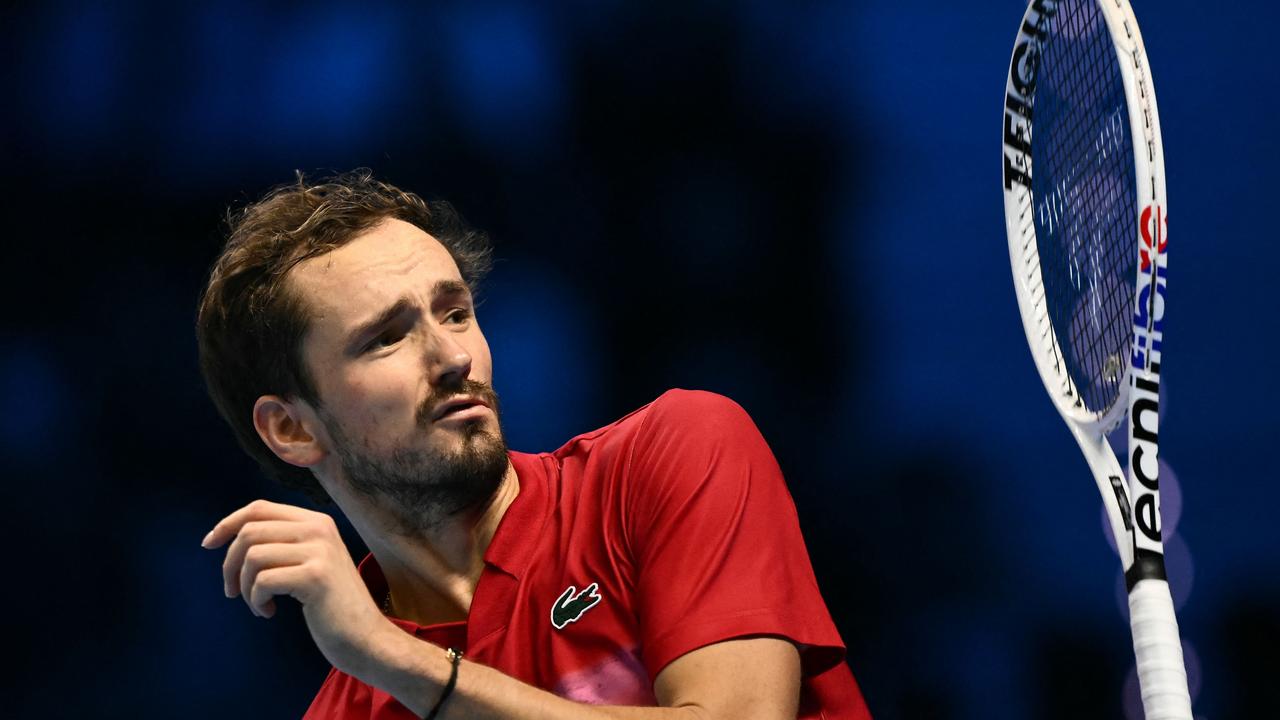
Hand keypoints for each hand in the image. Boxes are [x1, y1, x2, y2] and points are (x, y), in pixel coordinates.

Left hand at [201, 499, 395, 677]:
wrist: (366, 637)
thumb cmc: (331, 605)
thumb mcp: (310, 562)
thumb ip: (283, 544)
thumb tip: (232, 535)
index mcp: (316, 521)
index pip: (259, 508)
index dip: (228, 523)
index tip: (208, 544)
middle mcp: (319, 529)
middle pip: (250, 531)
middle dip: (230, 564)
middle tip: (233, 591)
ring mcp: (319, 551)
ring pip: (252, 556)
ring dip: (245, 587)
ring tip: (259, 605)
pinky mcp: (315, 576)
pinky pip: (263, 581)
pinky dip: (256, 601)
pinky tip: (268, 613)